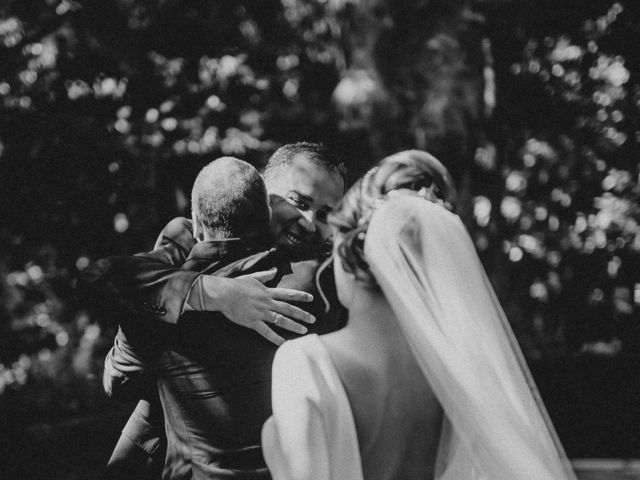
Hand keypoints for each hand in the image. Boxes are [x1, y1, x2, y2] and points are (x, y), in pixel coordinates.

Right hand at [201, 268, 315, 345]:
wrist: (223, 293)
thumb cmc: (236, 284)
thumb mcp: (252, 277)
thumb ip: (265, 275)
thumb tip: (274, 270)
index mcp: (268, 292)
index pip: (288, 294)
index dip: (301, 296)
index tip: (311, 298)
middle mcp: (267, 303)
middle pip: (288, 309)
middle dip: (302, 314)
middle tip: (313, 319)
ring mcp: (261, 313)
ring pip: (281, 321)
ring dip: (294, 326)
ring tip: (304, 331)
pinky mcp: (253, 322)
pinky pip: (266, 332)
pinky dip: (276, 338)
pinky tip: (283, 343)